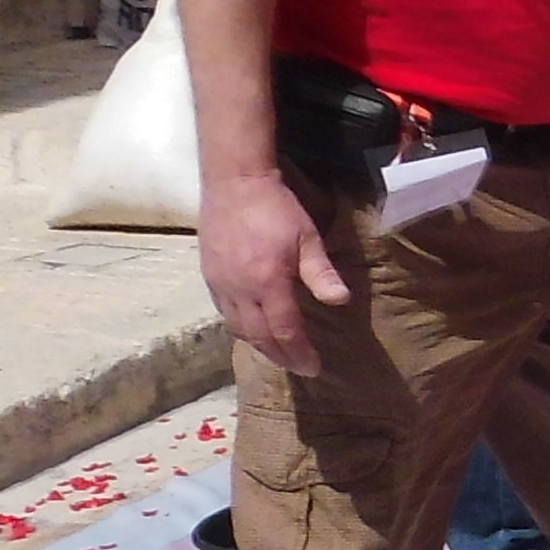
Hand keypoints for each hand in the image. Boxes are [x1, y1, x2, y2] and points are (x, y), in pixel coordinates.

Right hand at [201, 168, 354, 374]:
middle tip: (297, 367)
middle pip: (259, 337)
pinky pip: (225, 313)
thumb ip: (321, 273)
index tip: (313, 368)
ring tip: (277, 354)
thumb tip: (341, 301)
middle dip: (280, 356)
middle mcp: (240, 291)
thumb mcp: (307, 237)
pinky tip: (251, 328)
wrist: (234, 181)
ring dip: (259, 345)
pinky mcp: (209, 276)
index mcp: (267, 283)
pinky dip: (241, 328)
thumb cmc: (276, 207)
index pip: (285, 331)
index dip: (299, 353)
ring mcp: (220, 284)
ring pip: (238, 328)